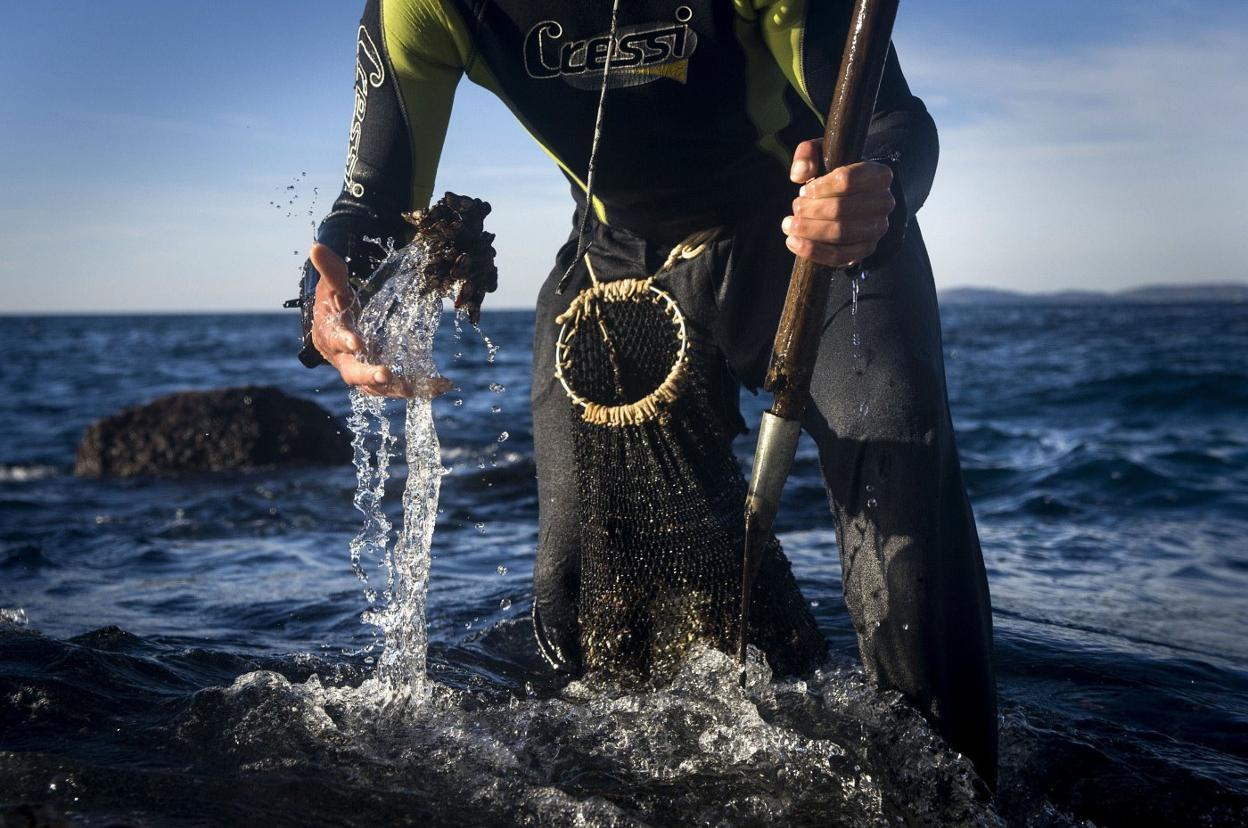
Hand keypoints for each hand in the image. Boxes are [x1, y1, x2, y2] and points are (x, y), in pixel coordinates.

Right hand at [308, 243, 452, 398]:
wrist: (335, 328)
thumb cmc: (335, 305)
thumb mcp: (334, 286)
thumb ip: (330, 271)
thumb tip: (316, 247)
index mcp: (331, 337)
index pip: (336, 340)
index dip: (345, 342)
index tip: (357, 342)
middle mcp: (345, 360)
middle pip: (353, 373)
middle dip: (369, 375)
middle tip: (386, 375)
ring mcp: (364, 371)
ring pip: (376, 387)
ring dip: (395, 389)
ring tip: (416, 389)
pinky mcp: (382, 377)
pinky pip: (399, 386)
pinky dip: (421, 387)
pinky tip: (442, 384)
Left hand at [783, 139, 894, 267]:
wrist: (849, 199)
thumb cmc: (833, 175)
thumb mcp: (822, 154)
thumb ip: (808, 154)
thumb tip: (800, 174)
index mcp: (878, 175)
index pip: (848, 180)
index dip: (821, 187)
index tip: (804, 190)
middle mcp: (884, 202)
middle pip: (842, 209)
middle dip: (811, 211)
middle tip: (795, 208)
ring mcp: (877, 229)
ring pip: (840, 233)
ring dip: (809, 230)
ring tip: (789, 225)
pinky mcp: (865, 250)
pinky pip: (839, 256)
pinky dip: (813, 251)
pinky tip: (793, 242)